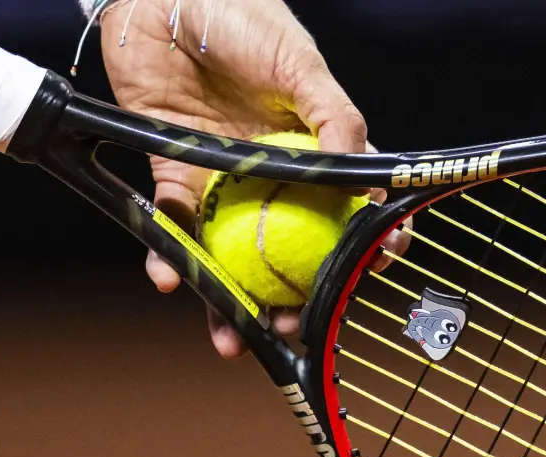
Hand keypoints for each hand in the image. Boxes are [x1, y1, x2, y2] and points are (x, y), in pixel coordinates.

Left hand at [98, 0, 389, 357]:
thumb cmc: (241, 17)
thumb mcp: (300, 66)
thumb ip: (335, 120)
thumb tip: (364, 182)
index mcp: (318, 151)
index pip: (355, 209)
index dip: (369, 246)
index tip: (375, 272)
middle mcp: (274, 176)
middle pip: (293, 250)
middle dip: (297, 296)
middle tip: (294, 323)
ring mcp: (225, 181)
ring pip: (234, 256)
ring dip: (233, 301)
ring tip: (234, 336)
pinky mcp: (172, 176)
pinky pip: (173, 227)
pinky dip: (169, 256)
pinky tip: (171, 279)